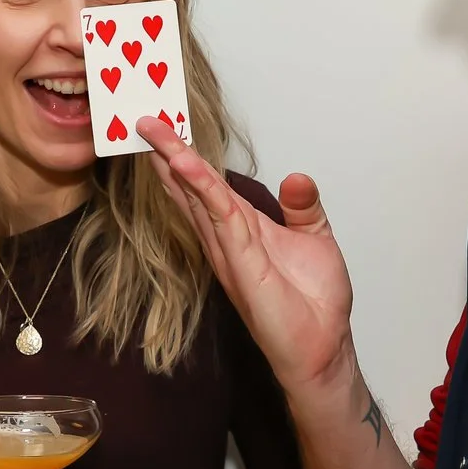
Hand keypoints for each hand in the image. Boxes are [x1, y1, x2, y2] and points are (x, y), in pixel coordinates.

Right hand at [137, 119, 357, 394]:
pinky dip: (202, 190)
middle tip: (145, 119)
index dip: (189, 158)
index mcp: (243, 230)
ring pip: (197, 198)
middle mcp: (226, 240)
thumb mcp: (316, 239)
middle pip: (191, 188)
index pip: (209, 187)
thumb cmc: (314, 303)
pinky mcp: (240, 264)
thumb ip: (303, 207)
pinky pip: (220, 218)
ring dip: (177, 163)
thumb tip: (297, 176)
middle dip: (169, 153)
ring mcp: (229, 252)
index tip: (169, 128)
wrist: (322, 349)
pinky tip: (187, 166)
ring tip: (155, 132)